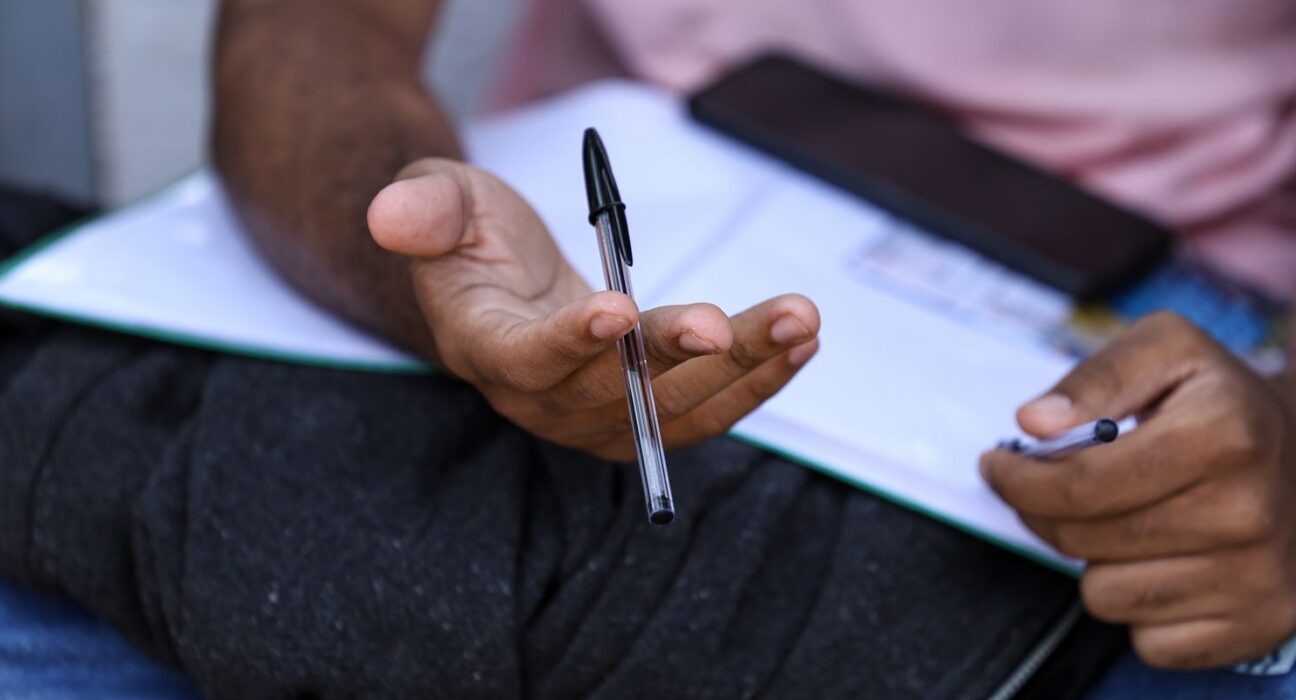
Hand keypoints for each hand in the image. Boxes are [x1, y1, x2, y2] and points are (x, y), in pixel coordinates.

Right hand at [367, 158, 819, 458]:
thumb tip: (390, 216)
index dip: (570, 343)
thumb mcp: (440, 202)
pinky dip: (755, 379)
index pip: (527, 359)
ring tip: (796, 322)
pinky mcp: (643, 415)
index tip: (616, 309)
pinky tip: (799, 342)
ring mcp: (596, 416)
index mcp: (486, 349)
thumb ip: (424, 210)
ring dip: (741, 371)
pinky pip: (705, 411)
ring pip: (675, 411)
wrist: (501, 283)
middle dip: (673, 359)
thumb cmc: (470, 235)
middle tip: (724, 323)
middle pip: (613, 395)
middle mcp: (542, 399)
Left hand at [981, 312, 1295, 668]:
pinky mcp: (1259, 628)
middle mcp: (1250, 513)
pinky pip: (1146, 642)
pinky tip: (1161, 560)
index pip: (1079, 484)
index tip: (997, 466)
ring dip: (1095, 560)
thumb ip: (1096, 377)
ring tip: (1126, 519)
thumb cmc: (1220, 402)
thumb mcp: (1167, 349)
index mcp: (1224, 435)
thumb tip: (1034, 422)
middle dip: (1043, 512)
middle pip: (1081, 540)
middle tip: (1048, 488)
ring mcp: (1258, 578)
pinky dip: (1137, 606)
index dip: (1017, 479)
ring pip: (1104, 596)